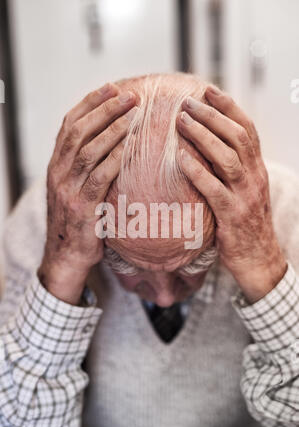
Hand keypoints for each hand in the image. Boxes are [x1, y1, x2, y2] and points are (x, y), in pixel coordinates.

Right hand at [38, 83, 136, 304]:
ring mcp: (68, 190)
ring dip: (113, 128)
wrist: (65, 256)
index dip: (90, 103)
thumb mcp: (75, 189)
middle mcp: (58, 173)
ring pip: (88, 150)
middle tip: (130, 95)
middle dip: (105, 109)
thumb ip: (87, 168)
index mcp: (56, 165)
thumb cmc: (78, 221)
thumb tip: (114, 143)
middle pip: (79, 131)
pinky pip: (99, 177)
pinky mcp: (82, 208)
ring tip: (134, 113)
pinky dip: (115, 158)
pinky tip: (130, 145)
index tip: (111, 87)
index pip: (69, 124)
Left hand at [177, 86, 286, 302]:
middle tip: (187, 102)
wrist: (259, 260)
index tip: (208, 91)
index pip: (247, 130)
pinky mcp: (232, 215)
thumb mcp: (243, 193)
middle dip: (212, 115)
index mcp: (257, 169)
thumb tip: (203, 148)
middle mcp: (255, 177)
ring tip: (181, 121)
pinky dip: (197, 170)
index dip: (229, 107)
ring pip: (227, 157)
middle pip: (237, 136)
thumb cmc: (245, 224)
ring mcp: (245, 196)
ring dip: (203, 136)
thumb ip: (230, 171)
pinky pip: (214, 188)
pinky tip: (181, 157)